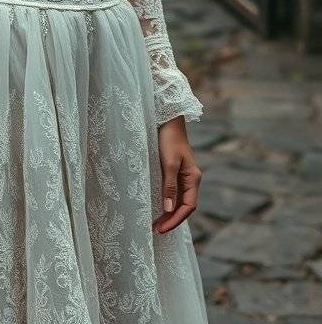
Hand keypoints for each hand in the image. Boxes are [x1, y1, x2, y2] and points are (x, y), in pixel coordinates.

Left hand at [152, 116, 201, 234]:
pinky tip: (158, 206)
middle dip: (172, 219)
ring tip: (156, 223)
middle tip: (156, 229)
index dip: (176, 220)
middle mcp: (190, 179)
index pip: (188, 207)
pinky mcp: (175, 171)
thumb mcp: (168, 163)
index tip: (162, 229)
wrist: (167, 119)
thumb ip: (169, 186)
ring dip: (169, 212)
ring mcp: (183, 175)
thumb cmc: (169, 139)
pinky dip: (167, 202)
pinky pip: (173, 192)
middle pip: (185, 206)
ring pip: (179, 200)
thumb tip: (169, 209)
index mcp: (193, 178)